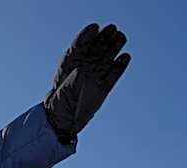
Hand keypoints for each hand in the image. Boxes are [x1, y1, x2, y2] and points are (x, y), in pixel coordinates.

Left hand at [43, 23, 130, 143]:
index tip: (95, 27)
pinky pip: (113, 75)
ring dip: (114, 48)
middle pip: (96, 50)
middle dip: (104, 38)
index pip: (80, 45)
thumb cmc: (60, 99)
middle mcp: (83, 69)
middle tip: (112, 29)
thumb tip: (86, 64)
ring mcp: (94, 78)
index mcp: (71, 64)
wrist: (63, 120)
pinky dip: (120, 66)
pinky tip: (125, 56)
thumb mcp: (67, 79)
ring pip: (107, 59)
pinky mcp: (102, 89)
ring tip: (121, 37)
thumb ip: (78, 66)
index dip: (88, 35)